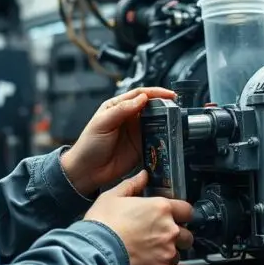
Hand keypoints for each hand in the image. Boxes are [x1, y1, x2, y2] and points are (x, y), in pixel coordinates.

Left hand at [61, 87, 176, 194]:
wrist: (87, 171)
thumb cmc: (89, 145)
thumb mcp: (102, 123)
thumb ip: (122, 110)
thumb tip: (142, 98)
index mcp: (118, 106)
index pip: (140, 94)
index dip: (155, 92)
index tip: (168, 94)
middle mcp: (129, 117)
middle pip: (151, 106)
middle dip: (164, 105)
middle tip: (176, 106)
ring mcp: (136, 132)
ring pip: (156, 122)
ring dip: (166, 120)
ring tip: (176, 120)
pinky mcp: (141, 146)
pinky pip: (155, 139)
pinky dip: (163, 137)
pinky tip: (169, 135)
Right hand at [84, 170, 193, 264]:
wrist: (95, 253)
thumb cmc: (103, 224)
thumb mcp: (113, 197)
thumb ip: (132, 185)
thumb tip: (143, 176)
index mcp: (161, 209)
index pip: (187, 210)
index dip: (182, 214)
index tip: (176, 218)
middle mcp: (169, 231)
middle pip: (187, 236)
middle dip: (178, 238)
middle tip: (159, 238)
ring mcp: (166, 254)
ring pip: (175, 256)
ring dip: (165, 255)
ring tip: (146, 255)